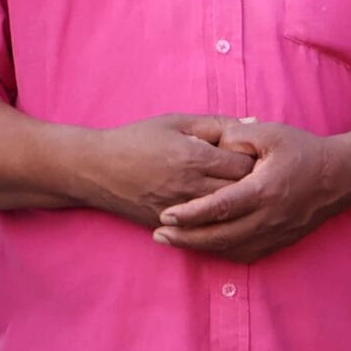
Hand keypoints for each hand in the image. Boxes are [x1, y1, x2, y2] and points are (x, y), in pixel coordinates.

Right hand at [76, 114, 259, 227]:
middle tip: (253, 177)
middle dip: (252, 184)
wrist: (96, 169)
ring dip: (237, 204)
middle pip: (243, 192)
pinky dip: (218, 220)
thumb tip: (254, 123)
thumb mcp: (175, 122)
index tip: (251, 156)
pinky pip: (206, 228)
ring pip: (227, 214)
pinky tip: (219, 211)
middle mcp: (192, 186)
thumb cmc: (136, 140)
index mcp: (195, 157)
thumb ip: (216, 123)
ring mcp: (182, 210)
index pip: (246, 164)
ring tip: (239, 194)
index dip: (254, 159)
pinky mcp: (172, 226)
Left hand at [156, 120, 350, 262]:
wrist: (342, 176)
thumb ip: (237, 135)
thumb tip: (211, 144)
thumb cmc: (303, 150)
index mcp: (265, 189)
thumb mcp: (271, 133)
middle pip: (221, 235)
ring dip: (200, 247)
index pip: (221, 207)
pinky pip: (247, 253)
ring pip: (232, 248)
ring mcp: (276, 232)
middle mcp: (270, 216)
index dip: (191, 214)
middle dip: (187, 237)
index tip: (165, 215)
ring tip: (172, 240)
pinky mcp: (281, 240)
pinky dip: (222, 251)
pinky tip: (203, 245)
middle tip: (158, 234)